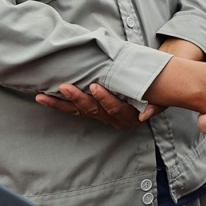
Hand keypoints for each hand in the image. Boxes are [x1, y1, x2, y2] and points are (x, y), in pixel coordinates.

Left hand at [36, 82, 162, 127]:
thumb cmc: (156, 91)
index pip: (115, 108)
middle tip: (65, 87)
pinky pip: (73, 110)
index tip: (95, 86)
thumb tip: (148, 113)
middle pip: (93, 111)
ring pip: (79, 112)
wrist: (154, 90)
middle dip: (78, 99)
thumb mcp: (161, 98)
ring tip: (44, 96)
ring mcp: (101, 116)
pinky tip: (43, 98)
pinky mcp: (92, 112)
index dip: (105, 99)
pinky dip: (58, 104)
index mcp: (128, 116)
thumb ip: (156, 105)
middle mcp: (113, 119)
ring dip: (61, 103)